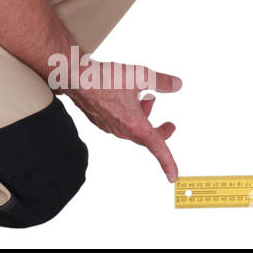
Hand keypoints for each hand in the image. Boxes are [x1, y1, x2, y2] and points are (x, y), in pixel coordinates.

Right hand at [59, 60, 181, 181]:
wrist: (76, 78)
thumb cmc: (104, 78)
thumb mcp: (141, 75)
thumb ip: (161, 81)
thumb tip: (176, 84)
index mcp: (134, 124)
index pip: (157, 147)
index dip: (168, 162)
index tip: (173, 176)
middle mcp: (122, 129)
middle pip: (146, 137)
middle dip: (159, 130)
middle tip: (169, 125)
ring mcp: (109, 126)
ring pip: (132, 128)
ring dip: (142, 117)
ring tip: (145, 99)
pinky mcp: (100, 120)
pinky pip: (119, 123)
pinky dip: (128, 114)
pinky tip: (126, 98)